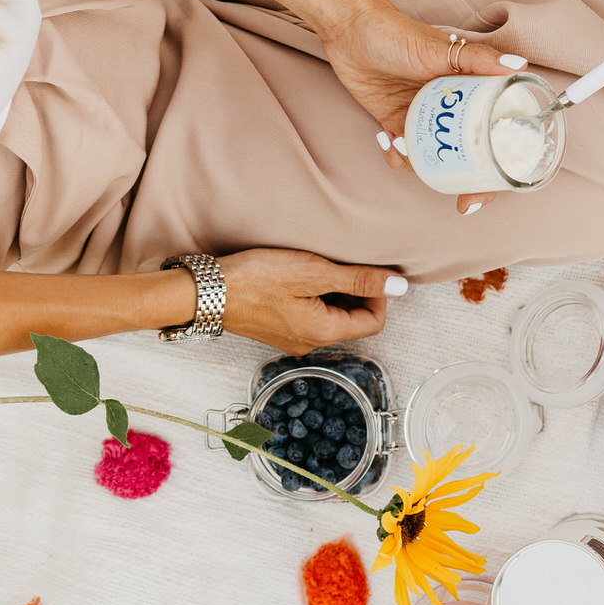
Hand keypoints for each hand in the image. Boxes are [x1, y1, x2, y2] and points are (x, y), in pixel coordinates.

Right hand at [216, 248, 402, 353]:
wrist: (204, 291)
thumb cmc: (255, 280)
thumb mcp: (313, 272)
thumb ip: (358, 279)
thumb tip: (399, 286)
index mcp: (323, 333)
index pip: (373, 322)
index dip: (379, 294)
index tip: (368, 268)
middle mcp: (309, 342)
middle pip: (352, 320)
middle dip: (357, 291)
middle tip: (344, 262)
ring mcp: (291, 338)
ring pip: (330, 316)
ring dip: (335, 291)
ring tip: (320, 264)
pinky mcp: (275, 329)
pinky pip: (309, 314)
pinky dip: (314, 295)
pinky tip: (299, 274)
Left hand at [315, 0, 526, 215]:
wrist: (348, 29)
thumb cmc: (396, 32)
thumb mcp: (440, 48)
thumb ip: (480, 59)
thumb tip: (520, 66)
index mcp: (471, 89)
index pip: (495, 129)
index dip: (502, 161)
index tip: (500, 184)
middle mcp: (451, 106)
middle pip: (469, 153)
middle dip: (468, 181)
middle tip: (465, 201)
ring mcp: (423, 116)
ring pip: (434, 157)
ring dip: (423, 165)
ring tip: (404, 146)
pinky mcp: (396, 121)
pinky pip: (403, 152)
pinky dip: (396, 154)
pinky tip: (386, 138)